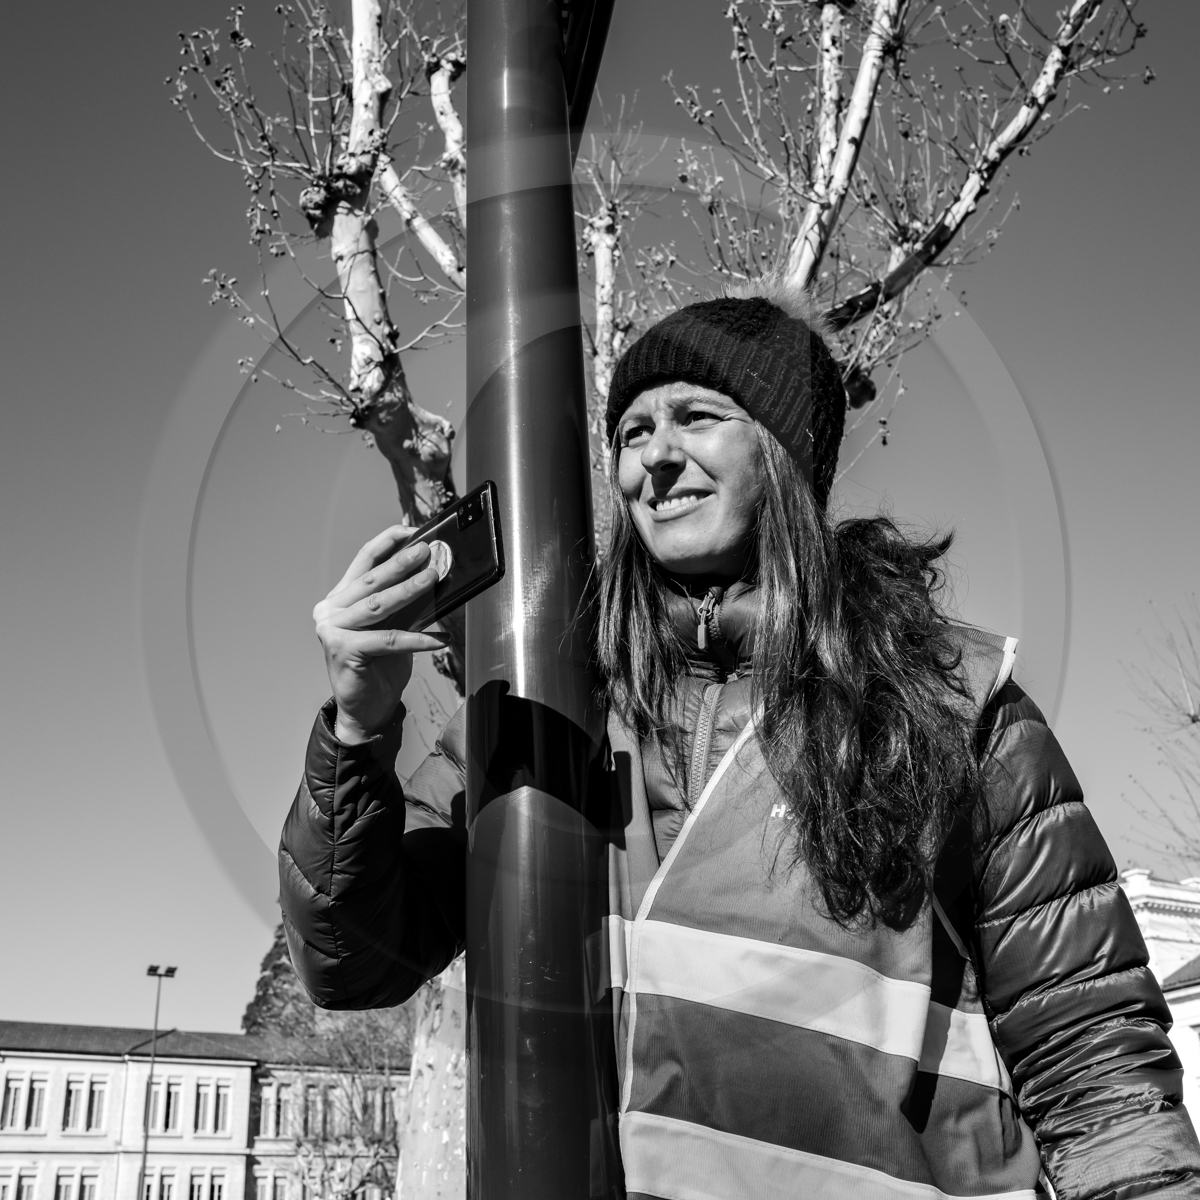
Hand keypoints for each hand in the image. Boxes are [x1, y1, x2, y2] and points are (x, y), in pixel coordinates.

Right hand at [313, 527, 447, 743]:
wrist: (365, 709)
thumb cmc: (379, 666)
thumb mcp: (393, 626)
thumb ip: (403, 604)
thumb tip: (432, 577)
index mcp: (341, 597)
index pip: (364, 561)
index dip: (387, 542)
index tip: (412, 530)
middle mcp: (331, 609)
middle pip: (372, 579)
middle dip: (402, 562)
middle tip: (427, 551)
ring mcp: (333, 629)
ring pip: (379, 605)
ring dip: (410, 590)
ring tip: (434, 579)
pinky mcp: (343, 650)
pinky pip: (388, 639)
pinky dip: (418, 639)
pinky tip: (440, 638)